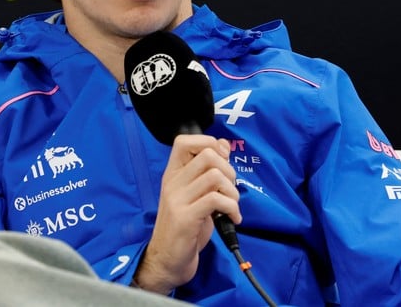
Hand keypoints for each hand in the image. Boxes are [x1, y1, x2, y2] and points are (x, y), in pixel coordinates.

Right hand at [133, 135, 241, 293]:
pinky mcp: (185, 218)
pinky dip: (232, 208)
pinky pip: (216, 200)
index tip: (222, 162)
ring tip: (231, 206)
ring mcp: (177, 200)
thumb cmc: (184, 228)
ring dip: (232, 191)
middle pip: (208, 155)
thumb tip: (224, 145)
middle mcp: (172, 183)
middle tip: (230, 190)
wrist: (167, 260)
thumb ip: (207, 171)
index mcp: (173, 174)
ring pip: (215, 176)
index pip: (184, 141)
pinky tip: (232, 218)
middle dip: (229, 170)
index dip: (209, 143)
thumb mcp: (196, 195)